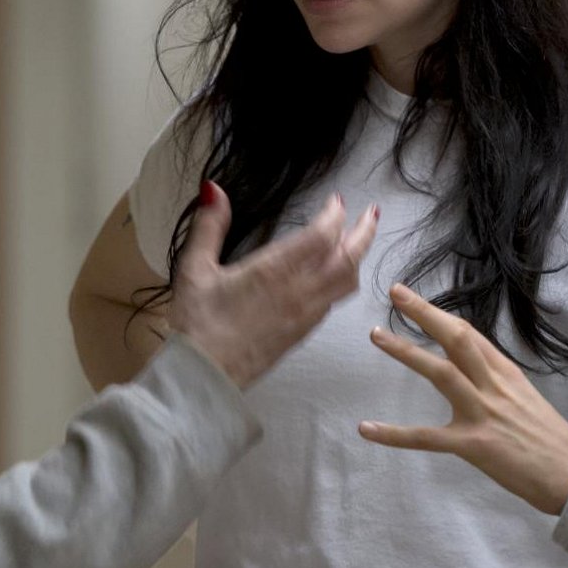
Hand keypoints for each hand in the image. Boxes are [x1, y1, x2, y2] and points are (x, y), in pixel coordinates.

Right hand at [167, 181, 377, 388]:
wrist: (203, 378)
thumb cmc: (196, 324)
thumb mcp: (194, 269)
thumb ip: (208, 227)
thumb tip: (214, 189)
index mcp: (274, 271)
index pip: (321, 235)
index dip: (335, 215)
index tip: (338, 201)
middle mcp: (298, 292)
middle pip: (347, 258)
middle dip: (364, 233)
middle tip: (373, 214)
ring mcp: (304, 316)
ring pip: (346, 284)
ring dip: (356, 259)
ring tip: (358, 243)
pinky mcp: (301, 335)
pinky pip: (332, 304)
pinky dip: (341, 283)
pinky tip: (332, 278)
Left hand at [358, 283, 567, 514]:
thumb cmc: (553, 441)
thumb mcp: (528, 400)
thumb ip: (499, 385)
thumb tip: (477, 374)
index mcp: (507, 374)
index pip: (472, 336)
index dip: (442, 316)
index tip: (417, 301)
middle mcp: (493, 386)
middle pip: (456, 339)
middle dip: (425, 314)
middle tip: (397, 293)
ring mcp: (482, 412)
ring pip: (440, 372)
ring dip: (406, 352)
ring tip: (377, 336)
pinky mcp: (473, 444)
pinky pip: (426, 437)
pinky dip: (394, 434)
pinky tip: (367, 429)